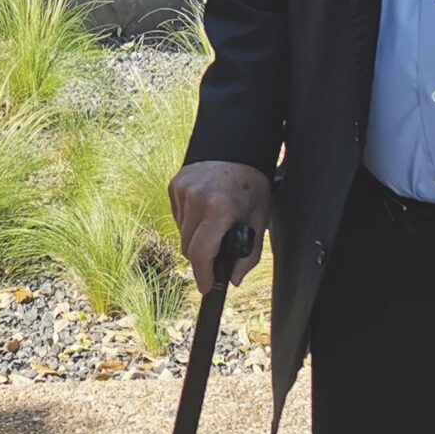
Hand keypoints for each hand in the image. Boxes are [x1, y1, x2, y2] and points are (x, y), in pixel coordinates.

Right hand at [169, 160, 270, 293]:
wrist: (236, 146)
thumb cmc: (251, 182)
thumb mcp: (260, 218)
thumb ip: (249, 254)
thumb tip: (233, 279)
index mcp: (219, 208)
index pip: (200, 253)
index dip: (203, 275)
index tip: (207, 287)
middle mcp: (196, 198)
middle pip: (188, 248)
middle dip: (202, 258)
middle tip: (218, 252)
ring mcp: (182, 190)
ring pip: (181, 234)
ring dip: (195, 238)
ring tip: (215, 223)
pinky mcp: (174, 186)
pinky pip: (177, 217)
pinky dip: (189, 222)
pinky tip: (205, 210)